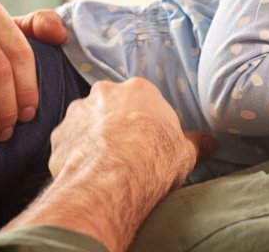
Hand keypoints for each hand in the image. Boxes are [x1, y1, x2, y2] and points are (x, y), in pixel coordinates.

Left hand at [49, 78, 215, 188]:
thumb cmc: (156, 158)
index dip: (147, 121)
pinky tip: (87, 173)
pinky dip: (76, 155)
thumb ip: (196, 143)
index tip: (150, 140)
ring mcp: (77, 113)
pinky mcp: (58, 136)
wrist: (113, 179)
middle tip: (126, 151)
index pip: (143, 100)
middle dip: (116, 125)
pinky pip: (68, 143)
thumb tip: (210, 142)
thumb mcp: (186, 152)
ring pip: (86, 123)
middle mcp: (104, 93)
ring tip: (104, 165)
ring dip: (93, 138)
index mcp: (138, 89)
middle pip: (111, 106)